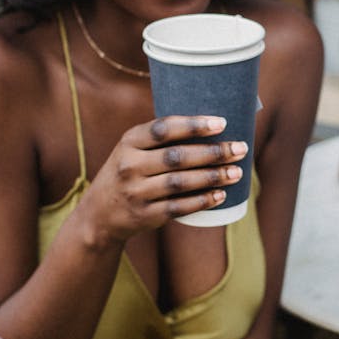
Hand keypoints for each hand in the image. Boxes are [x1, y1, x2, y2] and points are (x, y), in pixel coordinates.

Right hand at [83, 115, 247, 243]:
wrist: (99, 213)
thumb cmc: (129, 171)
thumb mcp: (132, 149)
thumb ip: (162, 138)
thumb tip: (214, 124)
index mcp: (128, 142)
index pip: (163, 129)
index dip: (193, 125)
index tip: (221, 123)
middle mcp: (129, 166)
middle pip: (177, 157)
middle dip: (213, 152)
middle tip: (240, 148)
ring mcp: (136, 192)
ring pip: (181, 182)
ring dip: (213, 176)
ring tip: (236, 172)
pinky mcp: (145, 215)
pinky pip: (179, 207)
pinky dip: (202, 200)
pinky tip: (221, 194)